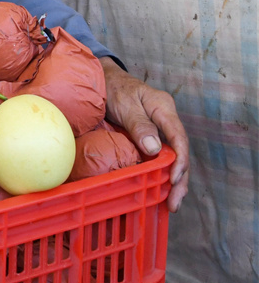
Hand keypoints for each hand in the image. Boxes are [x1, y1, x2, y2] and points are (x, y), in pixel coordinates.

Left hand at [99, 57, 188, 212]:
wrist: (102, 78)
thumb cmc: (114, 88)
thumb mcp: (125, 104)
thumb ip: (140, 125)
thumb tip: (155, 149)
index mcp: (165, 109)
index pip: (179, 139)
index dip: (180, 162)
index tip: (174, 180)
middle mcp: (166, 121)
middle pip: (179, 153)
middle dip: (179, 180)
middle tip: (173, 203)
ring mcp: (159, 129)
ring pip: (171, 158)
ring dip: (172, 181)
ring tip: (170, 204)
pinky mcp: (148, 136)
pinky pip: (159, 157)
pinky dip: (159, 173)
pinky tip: (157, 189)